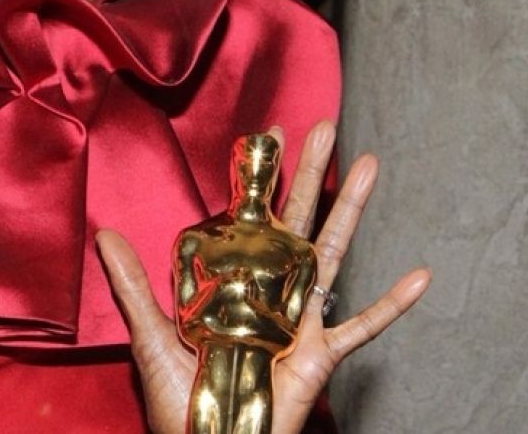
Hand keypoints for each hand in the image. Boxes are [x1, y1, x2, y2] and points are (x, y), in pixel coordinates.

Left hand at [96, 120, 430, 433]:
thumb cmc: (181, 401)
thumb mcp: (151, 337)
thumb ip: (134, 287)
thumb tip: (105, 234)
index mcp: (234, 281)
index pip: (250, 215)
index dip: (261, 175)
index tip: (271, 133)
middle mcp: (272, 290)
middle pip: (297, 218)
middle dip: (311, 172)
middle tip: (326, 126)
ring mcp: (300, 319)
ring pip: (333, 253)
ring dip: (351, 209)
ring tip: (370, 165)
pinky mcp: (320, 355)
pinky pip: (363, 326)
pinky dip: (393, 303)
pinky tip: (422, 276)